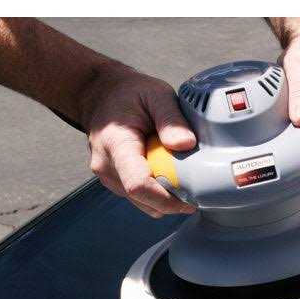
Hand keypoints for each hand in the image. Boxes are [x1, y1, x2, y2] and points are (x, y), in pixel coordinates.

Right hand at [81, 64, 196, 217]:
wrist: (101, 96)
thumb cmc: (129, 94)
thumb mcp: (155, 94)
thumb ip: (170, 118)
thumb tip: (186, 144)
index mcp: (115, 144)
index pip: (138, 184)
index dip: (167, 198)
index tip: (193, 197)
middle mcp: (107, 167)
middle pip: (145, 200)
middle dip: (175, 200)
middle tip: (198, 186)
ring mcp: (109, 177)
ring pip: (146, 204)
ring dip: (168, 198)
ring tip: (182, 175)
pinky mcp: (117, 183)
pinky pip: (143, 199)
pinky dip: (160, 193)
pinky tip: (169, 174)